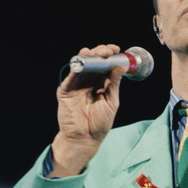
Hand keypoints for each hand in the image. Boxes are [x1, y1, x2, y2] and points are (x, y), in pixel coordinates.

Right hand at [49, 44, 126, 176]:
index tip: (117, 50)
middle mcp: (88, 82)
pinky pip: (71, 76)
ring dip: (89, 56)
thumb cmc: (100, 123)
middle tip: (108, 50)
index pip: (105, 65)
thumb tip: (122, 66)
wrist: (85, 138)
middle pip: (94, 62)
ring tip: (97, 51)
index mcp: (101, 83)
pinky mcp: (65, 90)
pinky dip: (76, 66)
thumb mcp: (111, 101)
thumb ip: (114, 84)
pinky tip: (83, 58)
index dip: (110, 56)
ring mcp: (76, 85)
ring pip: (82, 66)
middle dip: (101, 53)